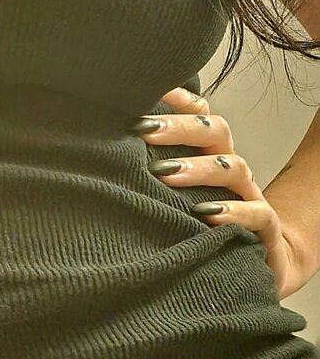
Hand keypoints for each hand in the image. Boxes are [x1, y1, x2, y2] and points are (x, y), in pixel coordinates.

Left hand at [125, 86, 309, 301]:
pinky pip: (256, 213)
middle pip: (214, 131)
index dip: (177, 100)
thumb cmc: (198, 224)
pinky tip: (206, 214)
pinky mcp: (262, 228)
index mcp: (207, 153)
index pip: (199, 113)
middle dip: (178, 128)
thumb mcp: (170, 194)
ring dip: (198, 168)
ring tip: (164, 175)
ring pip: (233, 167)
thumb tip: (96, 149)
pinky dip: (232, 212)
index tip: (142, 93)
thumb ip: (147, 169)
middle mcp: (228, 167)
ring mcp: (248, 195)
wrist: (253, 266)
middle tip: (142, 130)